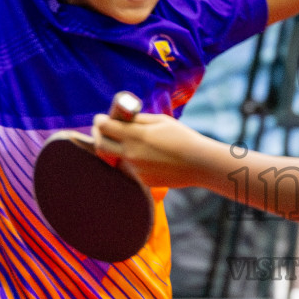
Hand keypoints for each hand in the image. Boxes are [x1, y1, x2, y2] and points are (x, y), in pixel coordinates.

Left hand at [90, 111, 209, 188]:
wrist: (200, 164)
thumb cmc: (183, 138)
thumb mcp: (160, 121)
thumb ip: (138, 120)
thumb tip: (122, 119)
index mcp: (135, 135)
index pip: (104, 127)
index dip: (100, 121)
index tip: (102, 119)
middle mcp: (131, 153)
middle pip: (100, 145)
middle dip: (99, 136)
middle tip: (103, 131)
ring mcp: (135, 169)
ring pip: (116, 158)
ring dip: (118, 149)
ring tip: (134, 143)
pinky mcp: (142, 180)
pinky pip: (131, 169)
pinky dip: (134, 161)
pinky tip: (150, 157)